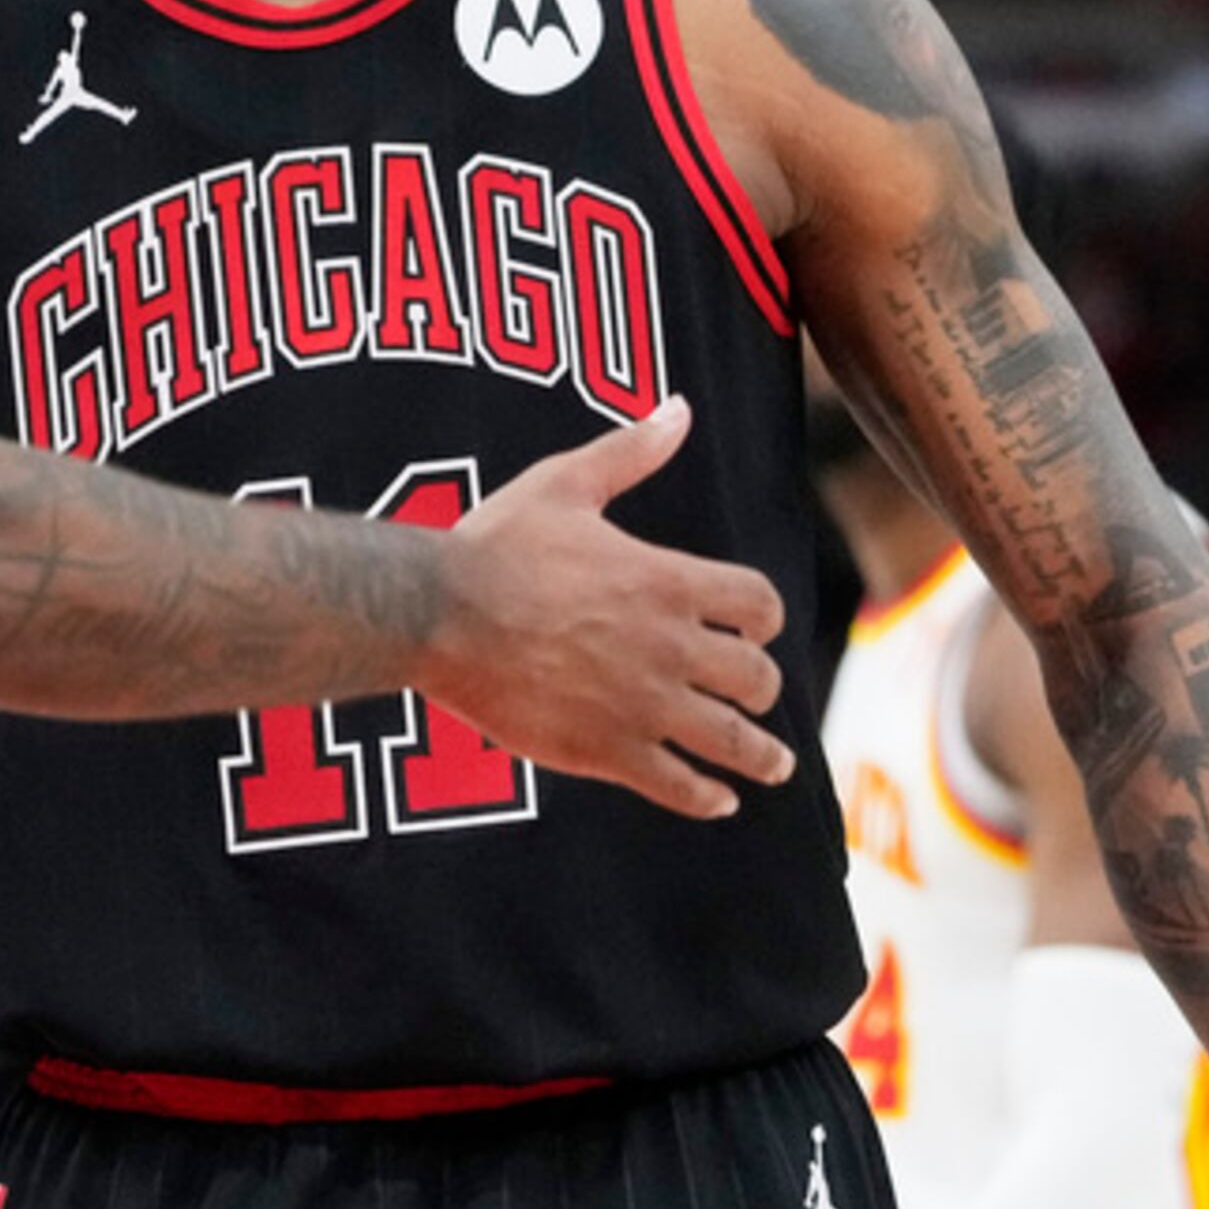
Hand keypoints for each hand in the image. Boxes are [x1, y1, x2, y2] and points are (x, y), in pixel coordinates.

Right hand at [422, 397, 793, 819]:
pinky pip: (679, 786)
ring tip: (773, 767)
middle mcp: (670, 647)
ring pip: (732, 740)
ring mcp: (643, 704)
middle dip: (760, 687)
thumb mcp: (564, 485)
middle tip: (756, 698)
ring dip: (761, 756)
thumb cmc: (494, 545)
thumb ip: (629, 452)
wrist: (436, 614)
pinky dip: (706, 796)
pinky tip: (718, 800)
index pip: (759, 605)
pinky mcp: (606, 750)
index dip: (763, 618)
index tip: (754, 630)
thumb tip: (679, 408)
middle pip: (756, 677)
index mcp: (667, 581)